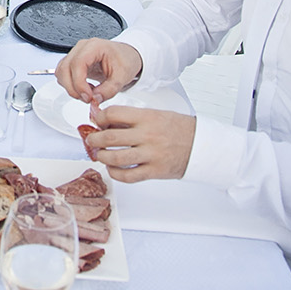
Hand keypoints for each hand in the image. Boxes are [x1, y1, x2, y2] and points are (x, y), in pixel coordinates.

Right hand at [57, 36, 142, 104]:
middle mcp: (81, 48)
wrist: (126, 56)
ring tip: (87, 93)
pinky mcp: (73, 62)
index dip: (79, 83)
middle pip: (64, 68)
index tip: (87, 97)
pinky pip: (63, 74)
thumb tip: (95, 99)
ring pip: (61, 72)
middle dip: (73, 88)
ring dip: (70, 87)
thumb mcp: (122, 77)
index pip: (77, 64)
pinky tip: (84, 88)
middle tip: (87, 99)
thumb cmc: (125, 60)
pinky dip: (70, 85)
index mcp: (94, 47)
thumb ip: (109, 90)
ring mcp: (75, 54)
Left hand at [81, 105, 196, 179]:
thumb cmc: (177, 128)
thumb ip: (132, 118)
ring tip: (99, 154)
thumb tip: (106, 122)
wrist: (200, 144)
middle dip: (94, 139)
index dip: (99, 117)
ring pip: (116, 158)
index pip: (114, 113)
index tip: (96, 121)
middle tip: (91, 140)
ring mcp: (151, 154)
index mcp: (147, 117)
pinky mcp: (154, 171)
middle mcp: (147, 135)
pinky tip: (112, 169)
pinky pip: (128, 176)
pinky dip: (115, 173)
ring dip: (102, 157)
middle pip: (110, 137)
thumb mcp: (155, 114)